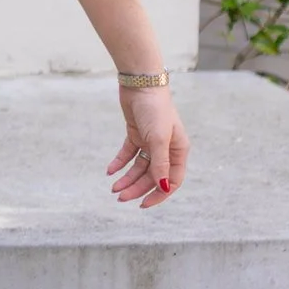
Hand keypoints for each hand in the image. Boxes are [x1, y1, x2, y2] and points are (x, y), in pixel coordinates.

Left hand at [106, 85, 187, 207]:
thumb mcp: (159, 139)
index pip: (172, 181)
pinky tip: (110, 171)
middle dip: (137, 188)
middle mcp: (167, 148)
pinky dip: (119, 163)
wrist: (141, 83)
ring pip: (139, 167)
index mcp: (179, 151)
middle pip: (153, 176)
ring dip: (127, 178)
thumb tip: (163, 188)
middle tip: (119, 197)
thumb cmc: (155, 110)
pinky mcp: (136, 134)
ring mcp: (151, 142)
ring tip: (113, 188)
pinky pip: (128, 154)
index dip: (159, 195)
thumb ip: (160, 164)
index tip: (142, 204)